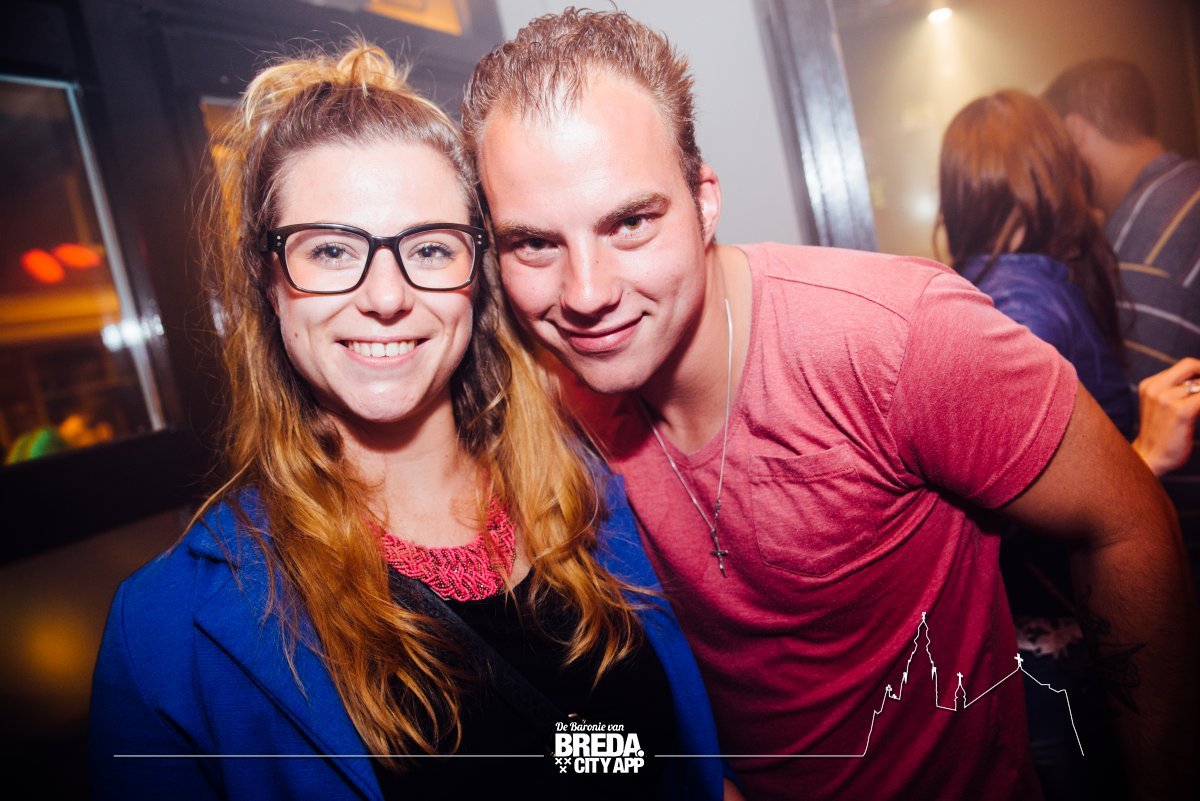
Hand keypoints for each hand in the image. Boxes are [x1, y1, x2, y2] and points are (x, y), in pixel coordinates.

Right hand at [1132, 357, 1199, 475]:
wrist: (1150, 459)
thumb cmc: (1160, 436)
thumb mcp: (1161, 406)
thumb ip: (1177, 391)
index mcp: (1149, 385)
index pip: (1184, 366)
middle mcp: (1155, 388)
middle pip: (1190, 365)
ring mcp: (1166, 398)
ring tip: (1199, 406)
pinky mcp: (1181, 410)